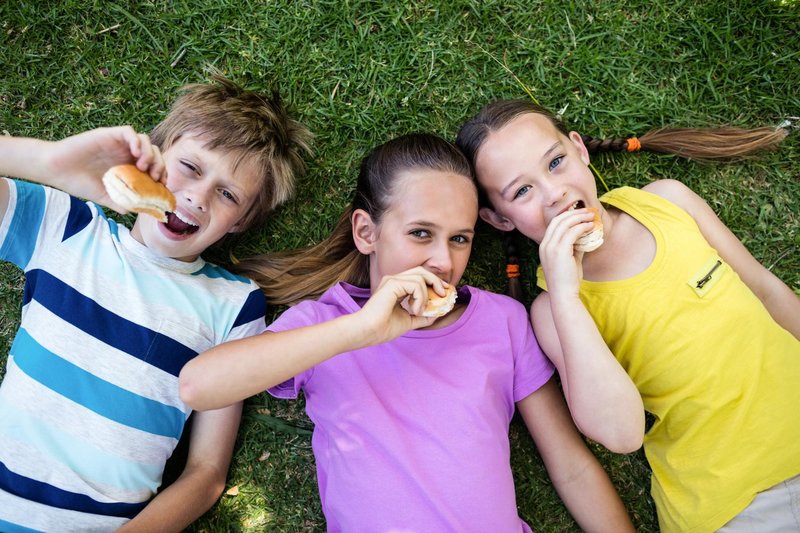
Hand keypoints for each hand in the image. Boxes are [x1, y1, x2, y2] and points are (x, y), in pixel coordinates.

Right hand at [45, 126, 165, 211]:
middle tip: (155, 177)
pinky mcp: (108, 134)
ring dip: (150, 153)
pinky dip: (137, 141)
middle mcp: (125, 154)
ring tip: (143, 167)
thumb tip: (135, 211)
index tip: (162, 186)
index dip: (162, 174)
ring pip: (145, 140)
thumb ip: (120, 202)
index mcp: (127, 167)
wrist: (56, 170)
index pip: (154, 166)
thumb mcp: (104, 197)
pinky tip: (135, 154)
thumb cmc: (78, 183)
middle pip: (154, 153)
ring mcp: (117, 144)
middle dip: (160, 165)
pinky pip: (129, 132)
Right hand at [356, 267, 447, 344]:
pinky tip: (415, 309)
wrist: (368, 332)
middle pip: (421, 271)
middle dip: (436, 281)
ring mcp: (392, 280)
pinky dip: (420, 297)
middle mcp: (394, 280)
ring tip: (419, 310)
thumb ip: (422, 316)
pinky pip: (416, 284)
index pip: (419, 277)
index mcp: (396, 286)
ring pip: (420, 277)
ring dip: (426, 295)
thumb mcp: (409, 321)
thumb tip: (437, 314)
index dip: (434, 282)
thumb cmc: (383, 328)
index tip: (444, 293)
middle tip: (443, 294)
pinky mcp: (392, 283)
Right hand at [538, 209, 594, 297]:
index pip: (554, 225)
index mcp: (544, 247)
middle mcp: (545, 245)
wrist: (563, 295)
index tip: (580, 214)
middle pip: (558, 220)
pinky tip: (591, 226)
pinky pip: (572, 232)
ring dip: (580, 217)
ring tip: (592, 217)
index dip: (567, 216)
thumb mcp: (570, 260)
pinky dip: (582, 226)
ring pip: (565, 223)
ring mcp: (550, 247)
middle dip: (574, 213)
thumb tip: (584, 236)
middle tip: (588, 211)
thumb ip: (574, 247)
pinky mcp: (560, 250)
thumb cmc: (567, 281)